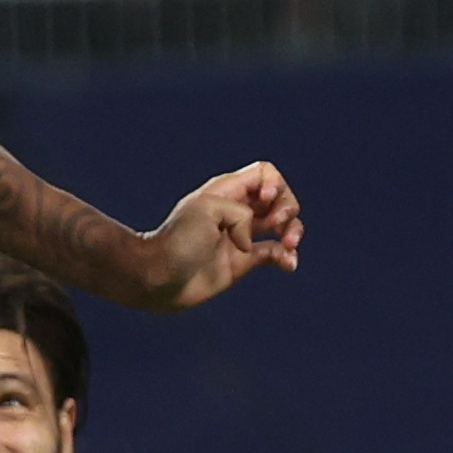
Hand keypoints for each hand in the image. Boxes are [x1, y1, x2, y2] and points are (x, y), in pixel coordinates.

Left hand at [125, 161, 301, 309]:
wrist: (158, 278)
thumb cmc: (176, 241)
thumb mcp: (207, 210)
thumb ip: (240, 214)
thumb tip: (251, 241)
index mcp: (226, 191)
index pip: (264, 174)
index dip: (275, 184)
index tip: (264, 200)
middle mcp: (237, 211)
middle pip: (279, 198)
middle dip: (288, 208)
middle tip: (275, 224)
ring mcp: (241, 236)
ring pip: (283, 226)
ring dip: (293, 232)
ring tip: (288, 244)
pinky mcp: (243, 261)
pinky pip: (276, 254)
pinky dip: (287, 257)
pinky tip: (287, 263)